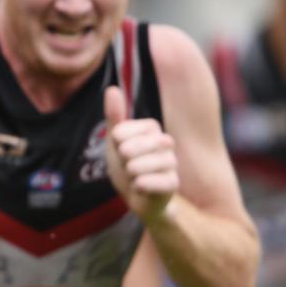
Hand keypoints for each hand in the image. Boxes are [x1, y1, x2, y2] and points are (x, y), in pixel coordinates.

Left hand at [105, 86, 178, 221]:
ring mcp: (171, 163)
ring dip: (129, 174)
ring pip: (139, 166)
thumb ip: (115, 116)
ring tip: (134, 176)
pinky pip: (150, 182)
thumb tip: (112, 89)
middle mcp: (165, 142)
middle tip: (128, 165)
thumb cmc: (127, 165)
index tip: (121, 151)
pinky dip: (139, 187)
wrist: (138, 197)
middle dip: (122, 161)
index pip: (121, 132)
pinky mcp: (173, 184)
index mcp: (152, 128)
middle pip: (129, 148)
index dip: (115, 145)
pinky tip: (139, 187)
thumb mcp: (116, 141)